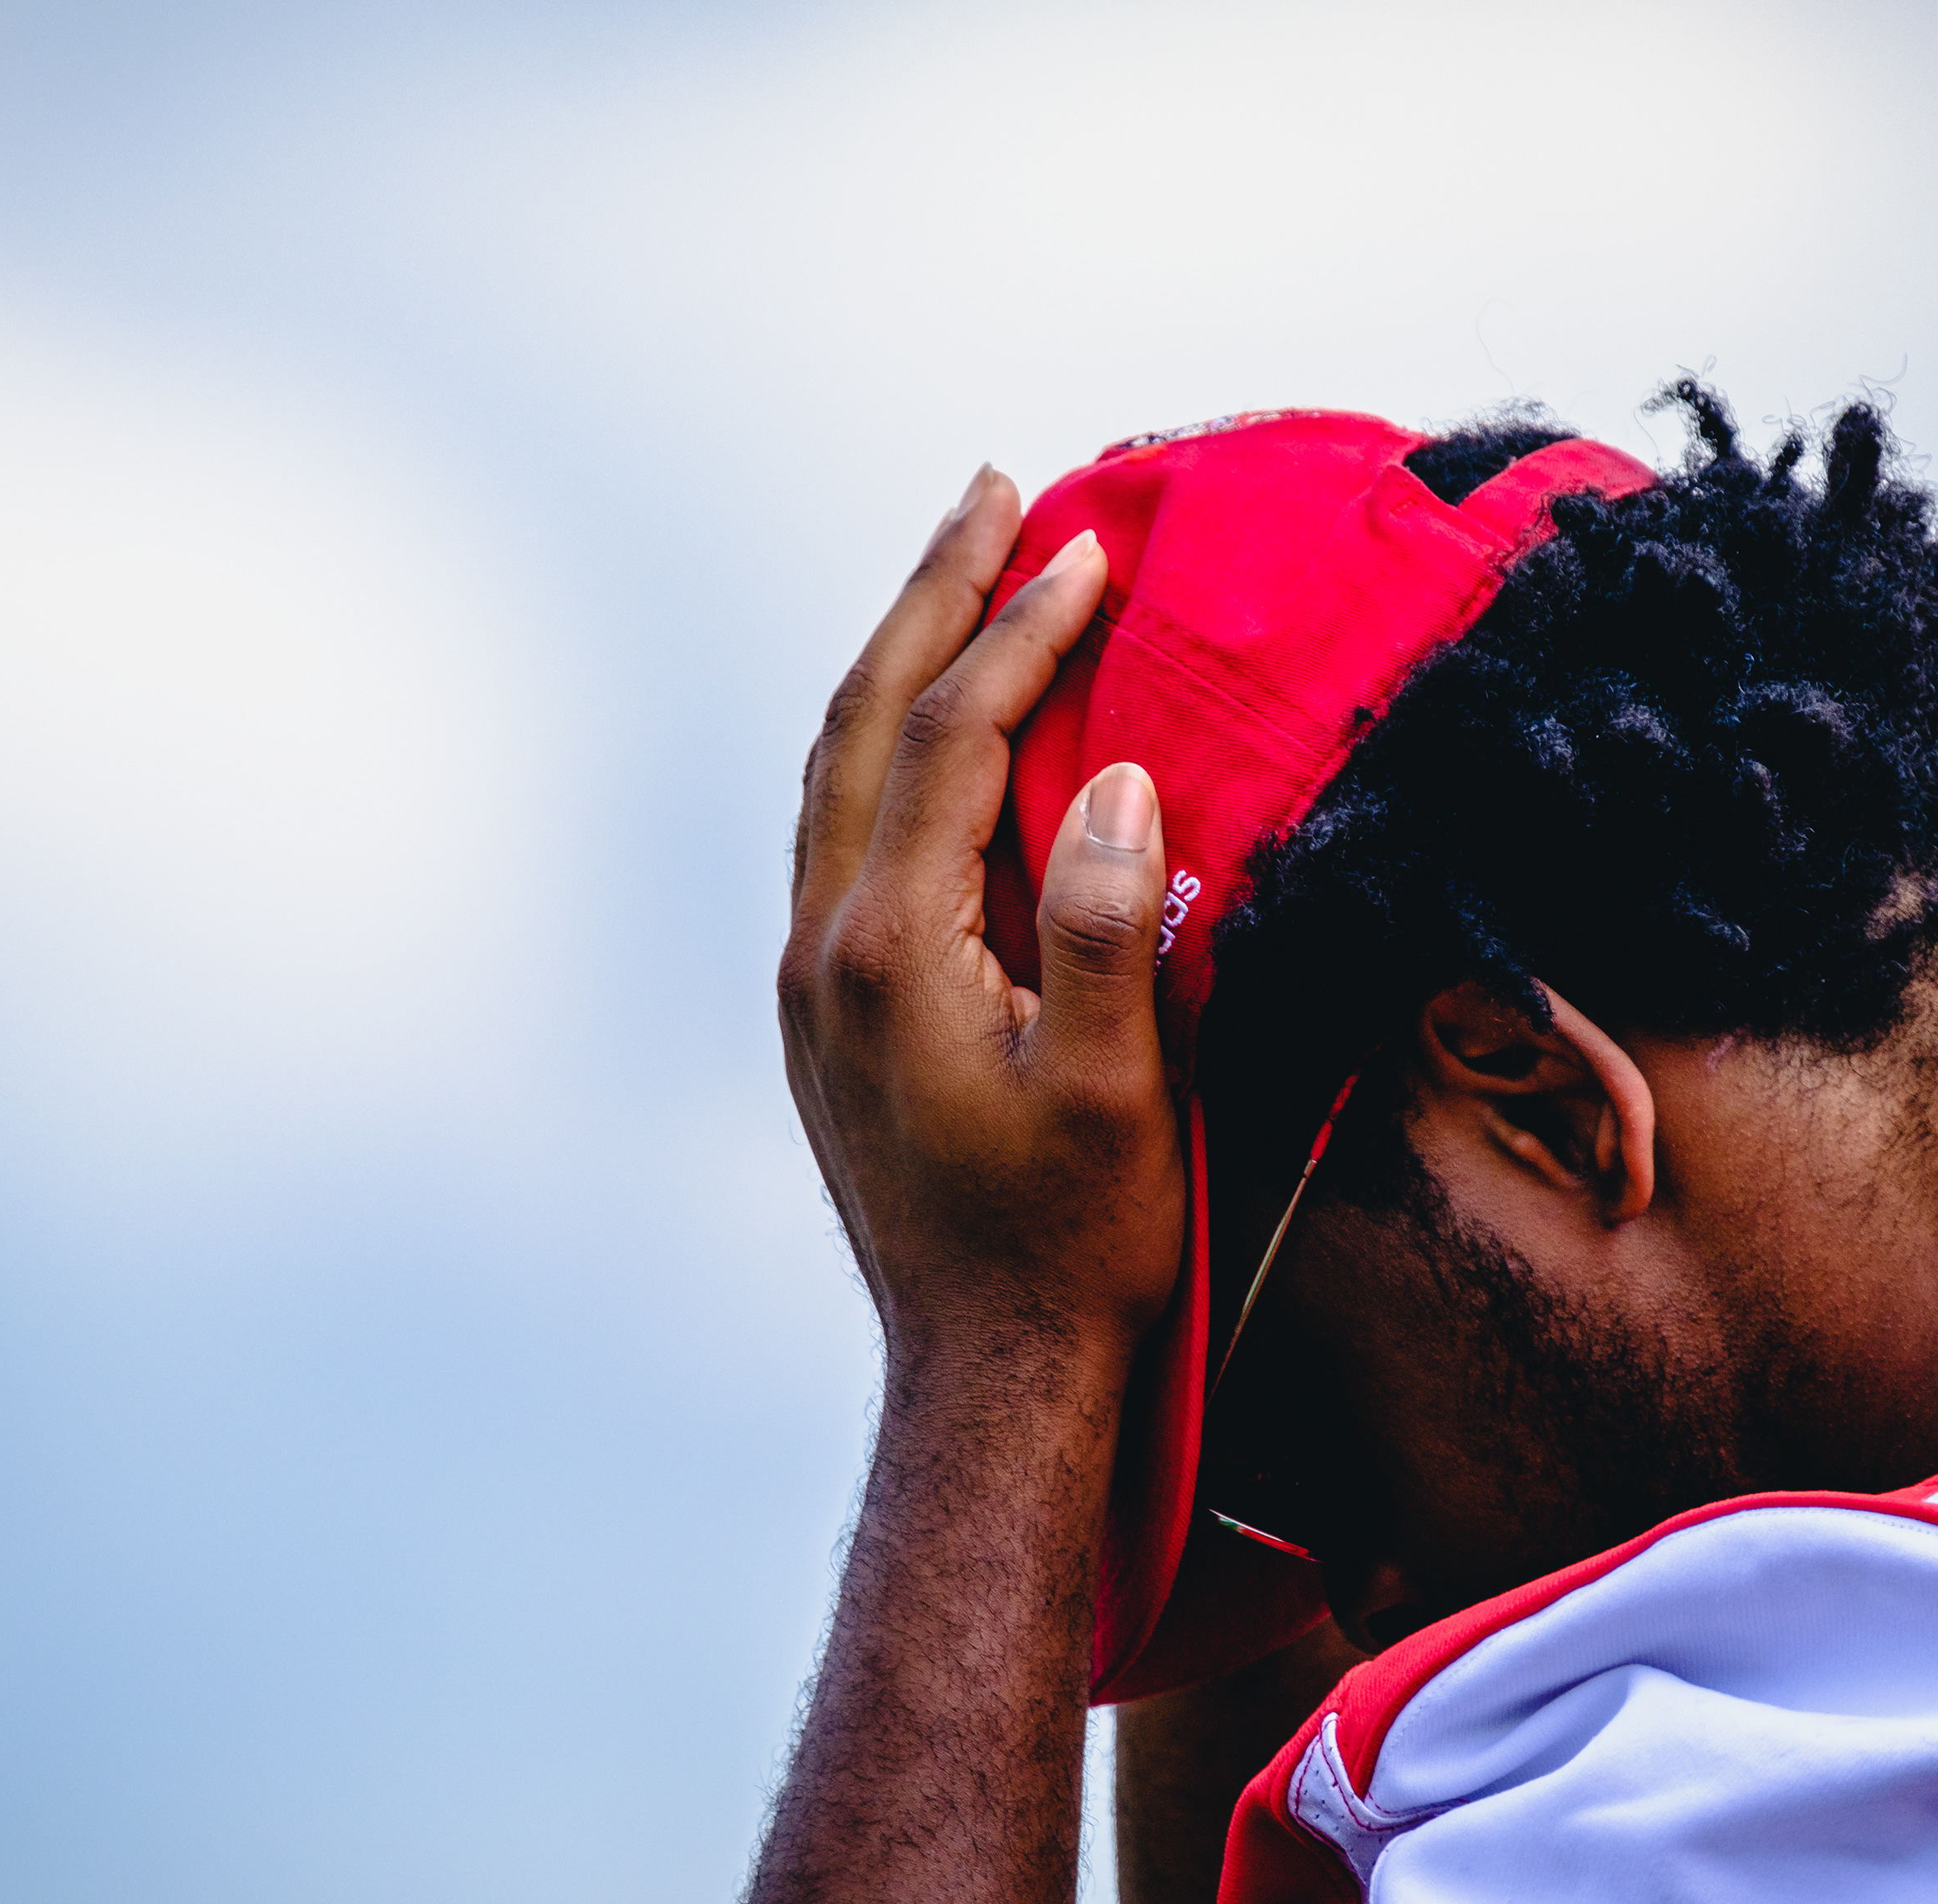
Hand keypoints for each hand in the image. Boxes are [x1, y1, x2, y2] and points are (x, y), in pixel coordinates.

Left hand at [693, 472, 1189, 1903]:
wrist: (987, 1375)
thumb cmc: (1075, 1248)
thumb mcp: (1126, 1097)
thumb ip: (1120, 932)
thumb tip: (1125, 783)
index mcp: (889, 954)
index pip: (952, 739)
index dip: (1023, 631)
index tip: (1091, 543)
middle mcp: (824, 952)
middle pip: (863, 724)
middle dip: (929, 599)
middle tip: (993, 494)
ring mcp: (811, 985)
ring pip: (835, 774)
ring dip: (897, 663)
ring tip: (961, 577)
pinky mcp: (826, 1017)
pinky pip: (840, 832)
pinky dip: (886, 747)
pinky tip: (936, 732)